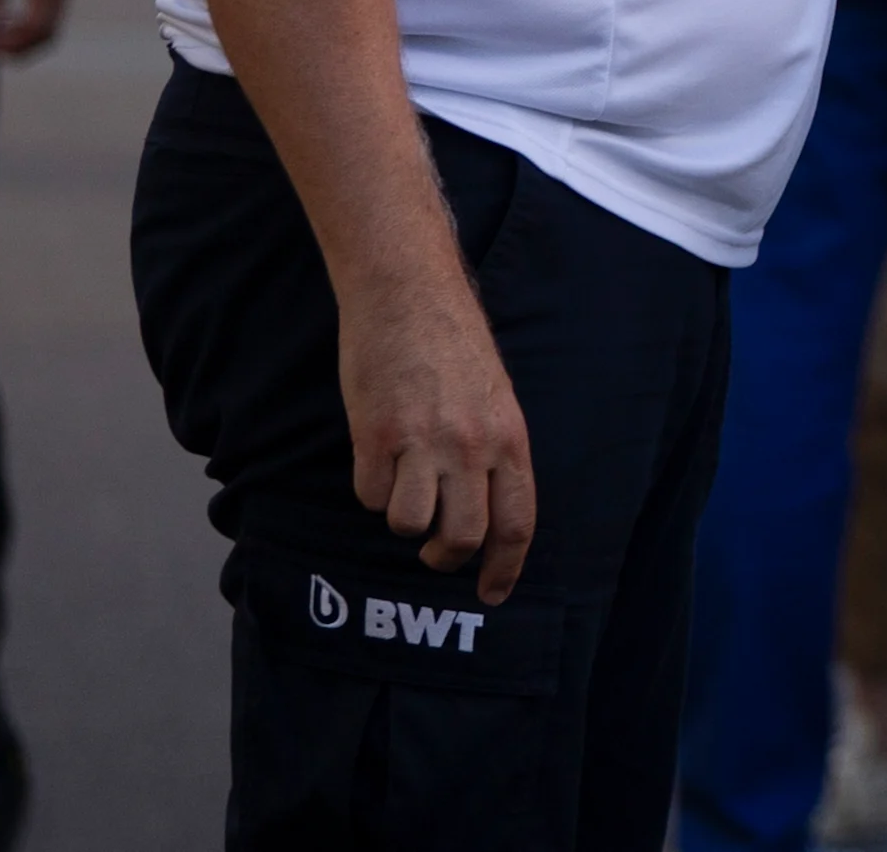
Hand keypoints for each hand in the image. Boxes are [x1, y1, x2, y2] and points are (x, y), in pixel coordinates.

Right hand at [340, 278, 535, 604]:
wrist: (407, 292)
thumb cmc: (453, 342)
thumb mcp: (495, 397)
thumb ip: (493, 451)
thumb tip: (484, 509)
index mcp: (509, 437)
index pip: (517, 522)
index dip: (505, 567)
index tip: (491, 594)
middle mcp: (470, 446)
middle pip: (461, 537)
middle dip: (445, 555)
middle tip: (434, 551)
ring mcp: (421, 442)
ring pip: (408, 524)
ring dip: (403, 516)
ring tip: (402, 482)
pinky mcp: (374, 435)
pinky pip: (369, 495)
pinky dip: (370, 487)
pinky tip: (376, 454)